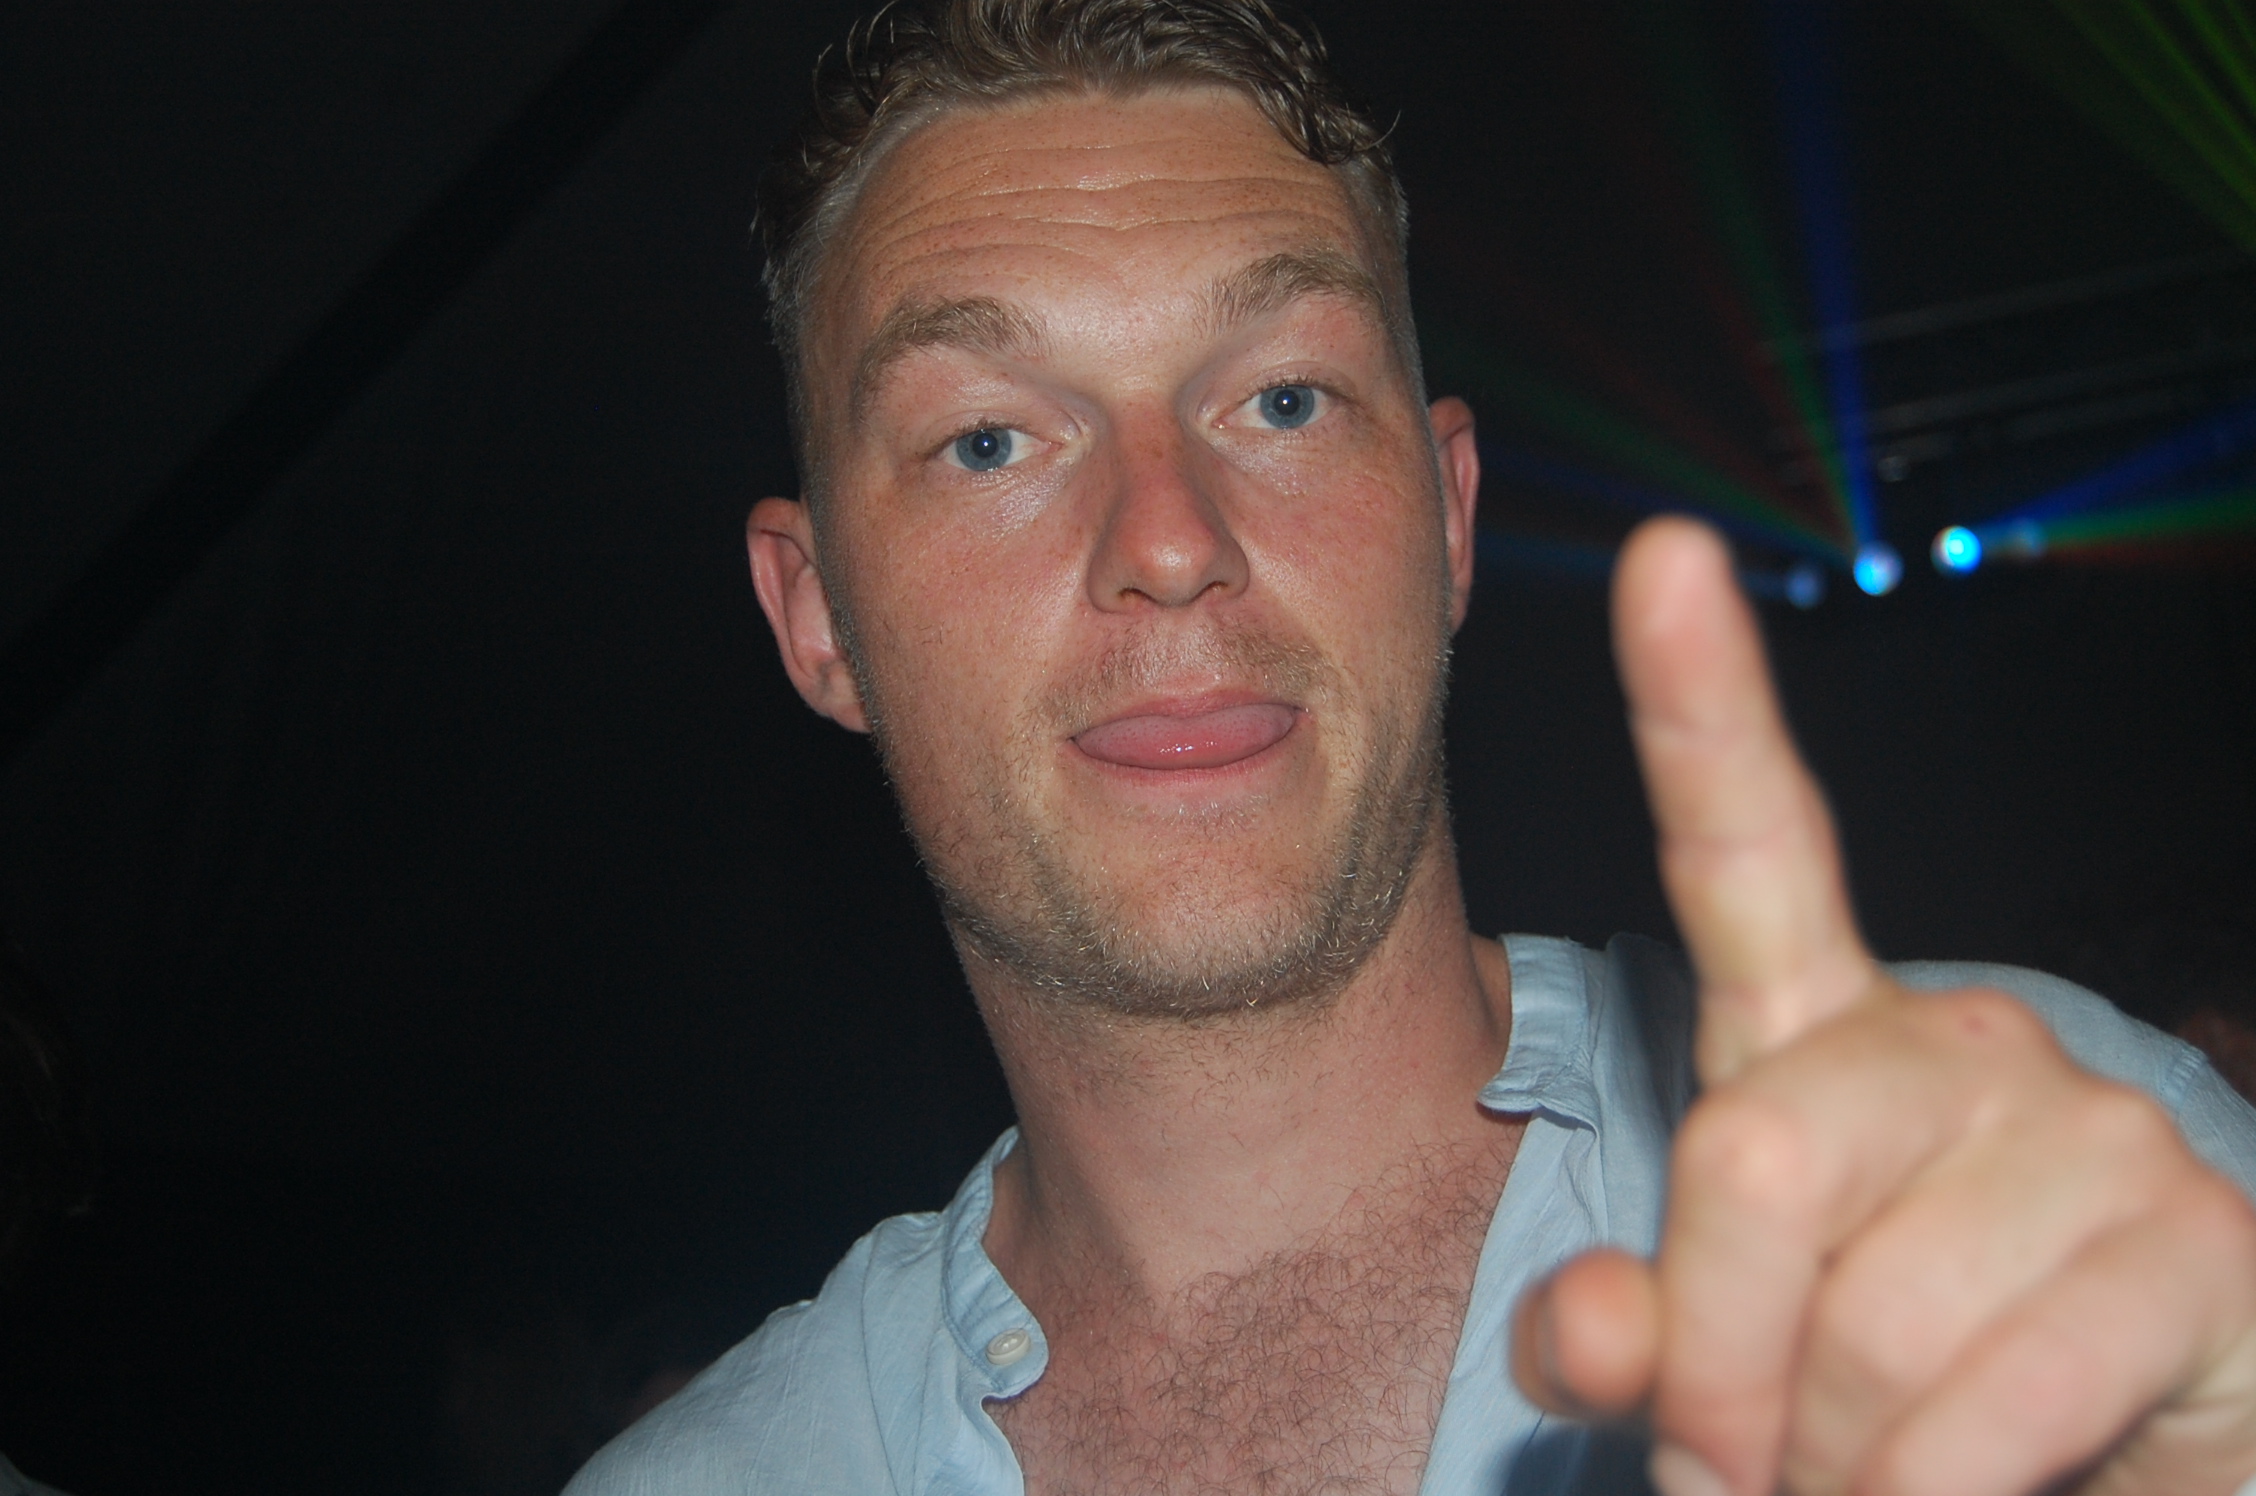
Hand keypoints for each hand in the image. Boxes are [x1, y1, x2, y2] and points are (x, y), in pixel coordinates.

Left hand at [1511, 517, 2255, 1495]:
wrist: (2107, 1468)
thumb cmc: (1888, 1391)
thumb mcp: (1732, 1347)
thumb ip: (1638, 1326)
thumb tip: (1591, 1333)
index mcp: (1819, 1032)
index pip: (1751, 842)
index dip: (1700, 702)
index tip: (1667, 557)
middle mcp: (1957, 1041)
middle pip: (1745, 1162)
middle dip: (1713, 1368)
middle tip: (1733, 1462)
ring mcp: (2087, 1127)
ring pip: (1864, 1322)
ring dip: (1822, 1462)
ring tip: (1854, 1479)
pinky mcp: (2199, 1244)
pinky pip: (1993, 1399)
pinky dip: (1927, 1495)